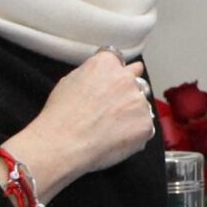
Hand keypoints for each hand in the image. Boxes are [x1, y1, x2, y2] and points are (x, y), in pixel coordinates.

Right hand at [4, 49, 155, 201]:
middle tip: (113, 109)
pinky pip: (144, 127)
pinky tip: (114, 139)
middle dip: (129, 92)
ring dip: (132, 113)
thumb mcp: (69, 81)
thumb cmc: (60, 116)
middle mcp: (126, 79)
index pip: (120, 62)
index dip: (116, 74)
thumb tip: (103, 75)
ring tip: (109, 128)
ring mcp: (139, 101)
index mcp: (106, 64)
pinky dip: (134, 133)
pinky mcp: (146, 123)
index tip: (113, 84)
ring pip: (142, 105)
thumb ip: (93, 73)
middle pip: (137, 81)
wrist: (62, 144)